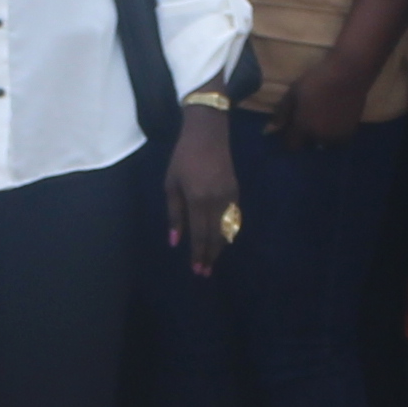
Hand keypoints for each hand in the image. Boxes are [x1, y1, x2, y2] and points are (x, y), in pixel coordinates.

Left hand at [168, 113, 241, 278]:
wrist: (208, 134)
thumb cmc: (183, 157)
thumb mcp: (171, 184)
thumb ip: (174, 214)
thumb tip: (175, 241)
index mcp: (198, 199)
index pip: (200, 235)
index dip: (199, 254)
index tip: (197, 270)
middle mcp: (216, 202)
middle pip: (215, 237)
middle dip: (210, 256)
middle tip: (205, 272)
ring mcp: (229, 197)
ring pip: (226, 230)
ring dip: (219, 247)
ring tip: (212, 260)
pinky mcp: (236, 193)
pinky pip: (232, 219)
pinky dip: (227, 233)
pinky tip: (221, 240)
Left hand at [283, 51, 374, 151]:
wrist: (348, 74)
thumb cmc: (317, 80)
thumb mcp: (293, 93)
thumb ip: (281, 114)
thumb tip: (268, 131)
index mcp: (303, 127)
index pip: (292, 146)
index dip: (290, 138)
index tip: (292, 127)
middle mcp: (319, 137)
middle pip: (308, 144)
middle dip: (306, 136)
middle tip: (309, 119)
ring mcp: (336, 136)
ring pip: (324, 143)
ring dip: (321, 136)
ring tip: (323, 119)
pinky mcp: (351, 132)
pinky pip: (339, 141)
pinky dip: (335, 134)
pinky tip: (335, 119)